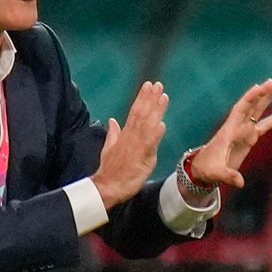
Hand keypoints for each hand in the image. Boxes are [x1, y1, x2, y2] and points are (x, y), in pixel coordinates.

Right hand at [91, 81, 168, 208]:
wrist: (107, 186)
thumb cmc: (111, 169)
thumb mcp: (109, 148)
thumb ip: (113, 133)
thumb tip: (113, 120)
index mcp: (125, 134)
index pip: (135, 112)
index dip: (142, 98)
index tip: (149, 86)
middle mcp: (131, 137)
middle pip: (142, 114)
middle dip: (150, 98)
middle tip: (157, 84)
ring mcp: (136, 146)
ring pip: (147, 125)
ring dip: (156, 110)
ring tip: (163, 96)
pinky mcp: (142, 158)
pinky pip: (149, 145)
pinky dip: (155, 135)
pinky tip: (161, 124)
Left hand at [190, 79, 271, 188]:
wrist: (202, 170)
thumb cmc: (207, 169)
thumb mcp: (216, 173)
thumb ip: (228, 176)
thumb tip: (240, 182)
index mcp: (228, 132)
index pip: (240, 111)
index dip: (249, 99)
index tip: (258, 87)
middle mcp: (236, 128)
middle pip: (250, 107)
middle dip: (260, 94)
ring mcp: (242, 133)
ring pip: (256, 112)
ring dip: (266, 99)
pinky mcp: (248, 139)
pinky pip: (262, 126)